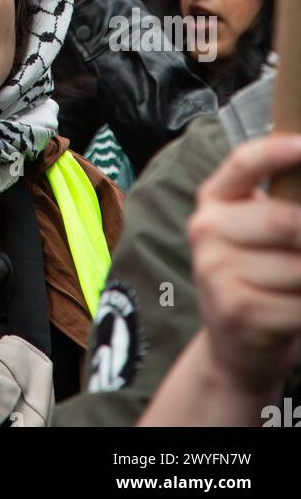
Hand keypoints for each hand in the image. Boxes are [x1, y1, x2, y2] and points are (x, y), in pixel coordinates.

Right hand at [189, 134, 300, 399]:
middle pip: (285, 220)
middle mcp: (206, 230)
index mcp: (213, 200)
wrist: (234, 347)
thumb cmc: (258, 278)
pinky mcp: (237, 310)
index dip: (278, 151)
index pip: (244, 162)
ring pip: (299, 267)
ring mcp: (216, 272)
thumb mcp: (255, 233)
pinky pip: (300, 304)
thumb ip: (279, 205)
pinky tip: (299, 309)